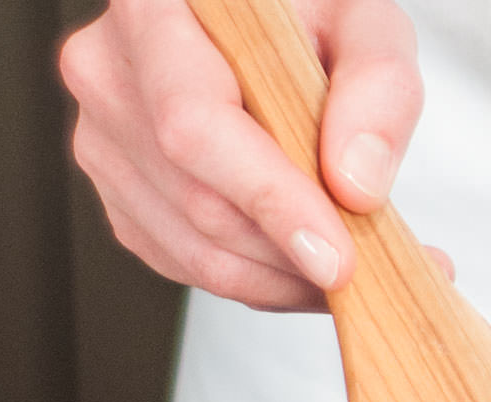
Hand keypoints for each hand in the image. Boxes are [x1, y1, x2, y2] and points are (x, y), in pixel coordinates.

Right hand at [60, 0, 427, 310]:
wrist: (259, 30)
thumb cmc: (307, 16)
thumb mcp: (362, 21)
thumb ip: (378, 86)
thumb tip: (358, 186)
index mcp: (152, 13)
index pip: (195, 126)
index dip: (269, 200)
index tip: (337, 257)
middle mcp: (109, 78)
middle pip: (203, 204)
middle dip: (299, 254)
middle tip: (384, 266)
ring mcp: (106, 146)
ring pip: (202, 254)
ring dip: (293, 280)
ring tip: (363, 266)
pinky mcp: (125, 202)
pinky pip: (197, 270)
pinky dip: (268, 284)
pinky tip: (311, 260)